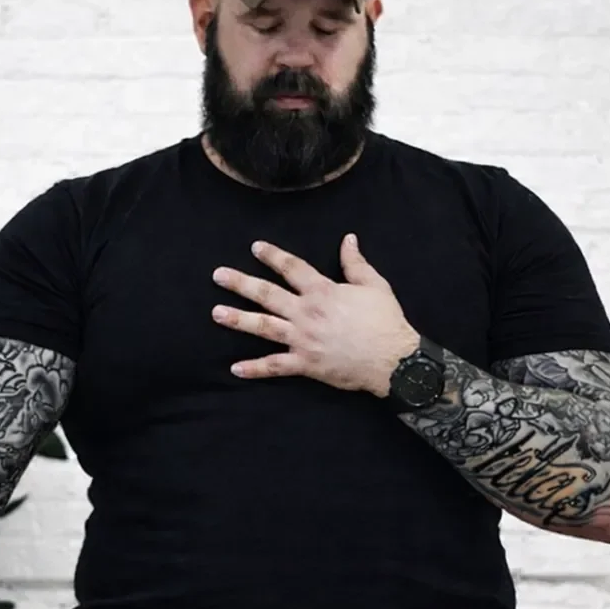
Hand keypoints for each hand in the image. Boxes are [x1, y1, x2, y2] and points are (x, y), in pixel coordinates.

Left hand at [212, 233, 419, 397]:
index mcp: (323, 291)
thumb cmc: (385, 321)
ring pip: (264, 327)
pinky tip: (235, 368)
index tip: (254, 248)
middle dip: (241, 283)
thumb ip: (356, 263)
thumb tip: (348, 239)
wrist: (393, 360)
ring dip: (238, 320)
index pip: (292, 268)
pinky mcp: (305, 363)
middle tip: (218, 275)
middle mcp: (307, 313)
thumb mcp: (374, 285)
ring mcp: (303, 339)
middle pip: (267, 294)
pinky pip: (275, 366)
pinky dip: (255, 369)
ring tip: (216, 314)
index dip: (273, 256)